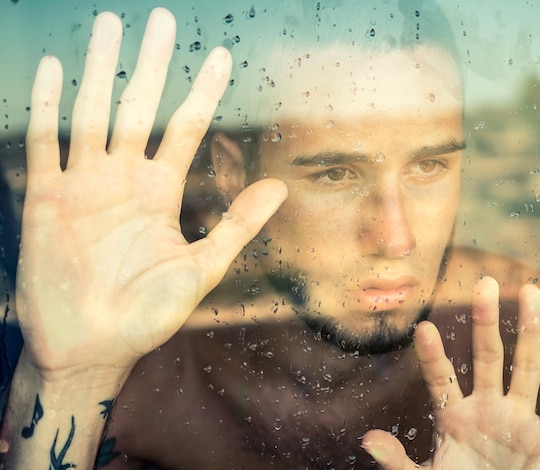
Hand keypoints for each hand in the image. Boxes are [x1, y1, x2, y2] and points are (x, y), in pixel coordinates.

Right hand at [17, 8, 286, 378]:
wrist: (93, 347)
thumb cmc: (149, 315)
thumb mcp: (202, 268)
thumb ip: (237, 225)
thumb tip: (280, 187)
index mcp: (161, 192)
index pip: (185, 128)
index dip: (202, 92)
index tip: (221, 56)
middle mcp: (124, 179)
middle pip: (139, 108)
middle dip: (151, 64)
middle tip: (162, 18)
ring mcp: (85, 185)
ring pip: (92, 112)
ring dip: (99, 69)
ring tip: (109, 25)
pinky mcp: (47, 199)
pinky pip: (46, 142)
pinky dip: (47, 106)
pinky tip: (56, 69)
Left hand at [362, 276, 539, 468]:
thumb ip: (397, 461)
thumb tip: (367, 440)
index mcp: (453, 418)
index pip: (441, 378)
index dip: (432, 356)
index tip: (422, 328)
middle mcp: (486, 408)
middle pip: (488, 356)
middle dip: (486, 320)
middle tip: (484, 282)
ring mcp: (517, 418)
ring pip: (525, 366)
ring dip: (528, 330)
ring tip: (528, 291)